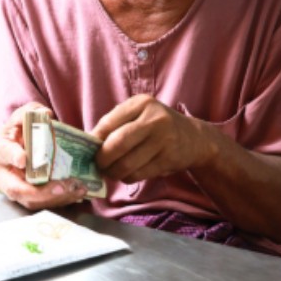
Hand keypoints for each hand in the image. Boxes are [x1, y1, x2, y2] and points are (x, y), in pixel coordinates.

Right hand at [0, 102, 89, 209]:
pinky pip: (43, 205)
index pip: (3, 153)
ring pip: (31, 201)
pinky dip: (61, 200)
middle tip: (61, 187)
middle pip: (16, 189)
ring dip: (55, 198)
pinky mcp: (27, 199)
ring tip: (77, 189)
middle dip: (39, 192)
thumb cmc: (16, 132)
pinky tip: (77, 192)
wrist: (14, 147)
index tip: (23, 159)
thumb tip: (46, 114)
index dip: (12, 156)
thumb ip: (31, 112)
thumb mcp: (21, 118)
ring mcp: (13, 190)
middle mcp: (1, 175)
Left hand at [92, 94, 215, 182]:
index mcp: (142, 103)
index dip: (93, 140)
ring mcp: (164, 140)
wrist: (194, 139)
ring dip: (113, 172)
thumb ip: (115, 124)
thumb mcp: (138, 115)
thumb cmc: (156, 126)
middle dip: (102, 159)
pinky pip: (139, 173)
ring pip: (127, 163)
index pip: (108, 123)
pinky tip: (127, 174)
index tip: (86, 150)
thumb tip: (87, 144)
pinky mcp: (169, 159)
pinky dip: (127, 177)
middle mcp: (154, 119)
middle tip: (97, 165)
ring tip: (110, 172)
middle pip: (117, 144)